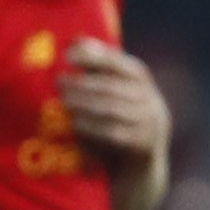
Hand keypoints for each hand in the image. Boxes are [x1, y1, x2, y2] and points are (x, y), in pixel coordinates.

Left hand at [60, 40, 167, 162]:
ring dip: (84, 103)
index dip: (95, 56)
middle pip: (114, 87)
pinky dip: (92, 127)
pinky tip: (75, 123)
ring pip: (113, 109)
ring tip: (64, 100)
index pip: (120, 63)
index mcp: (142, 82)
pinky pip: (114, 134)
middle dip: (83, 83)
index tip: (68, 54)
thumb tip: (74, 41)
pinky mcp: (143, 146)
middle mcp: (150, 100)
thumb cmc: (119, 121)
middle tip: (59, 81)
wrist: (140, 168)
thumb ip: (96, 69)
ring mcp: (150, 124)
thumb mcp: (113, 93)